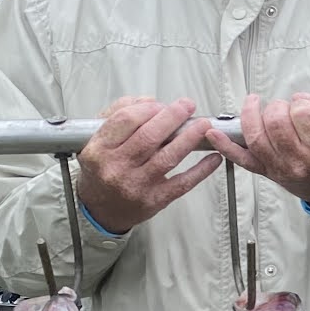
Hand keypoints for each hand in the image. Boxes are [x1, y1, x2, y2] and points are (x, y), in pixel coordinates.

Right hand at [75, 96, 221, 234]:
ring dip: (190, 138)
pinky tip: (212, 158)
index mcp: (99, 149)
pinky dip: (201, 170)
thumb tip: (149, 101)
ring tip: (203, 125)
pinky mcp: (154, 200)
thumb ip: (118, 113)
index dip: (148, 108)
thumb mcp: (97, 138)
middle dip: (173, 117)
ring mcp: (136, 185)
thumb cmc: (102, 169)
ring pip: (168, 157)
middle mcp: (116, 168)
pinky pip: (182, 183)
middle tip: (187, 106)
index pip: (126, 120)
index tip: (162, 104)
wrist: (100, 208)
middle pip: (149, 136)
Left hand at [209, 92, 309, 207]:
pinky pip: (242, 159)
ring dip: (251, 114)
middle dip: (278, 107)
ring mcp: (280, 169)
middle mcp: (299, 162)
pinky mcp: (267, 172)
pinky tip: (215, 132)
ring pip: (255, 136)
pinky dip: (225, 145)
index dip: (301, 103)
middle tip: (285, 109)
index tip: (305, 106)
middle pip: (275, 123)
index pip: (302, 114)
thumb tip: (305, 97)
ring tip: (255, 104)